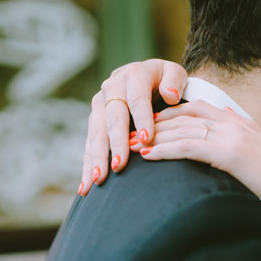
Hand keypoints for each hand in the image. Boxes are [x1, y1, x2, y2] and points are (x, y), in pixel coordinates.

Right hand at [80, 58, 187, 194]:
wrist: (146, 77)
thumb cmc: (165, 81)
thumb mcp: (174, 74)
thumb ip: (174, 81)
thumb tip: (171, 95)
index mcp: (134, 76)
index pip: (137, 99)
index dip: (142, 119)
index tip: (147, 139)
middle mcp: (112, 89)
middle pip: (113, 118)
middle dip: (115, 143)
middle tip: (119, 165)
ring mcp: (100, 105)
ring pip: (97, 133)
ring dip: (97, 157)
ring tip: (99, 179)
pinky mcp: (95, 120)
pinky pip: (90, 144)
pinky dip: (88, 165)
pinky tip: (86, 186)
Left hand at [130, 98, 260, 197]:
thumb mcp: (256, 152)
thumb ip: (238, 137)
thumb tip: (220, 128)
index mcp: (237, 121)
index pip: (195, 108)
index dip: (169, 114)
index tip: (148, 123)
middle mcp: (232, 123)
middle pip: (183, 117)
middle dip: (153, 125)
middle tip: (128, 133)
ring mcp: (231, 136)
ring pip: (182, 130)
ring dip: (153, 138)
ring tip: (130, 145)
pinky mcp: (228, 153)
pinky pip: (189, 147)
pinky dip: (165, 151)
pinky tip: (148, 156)